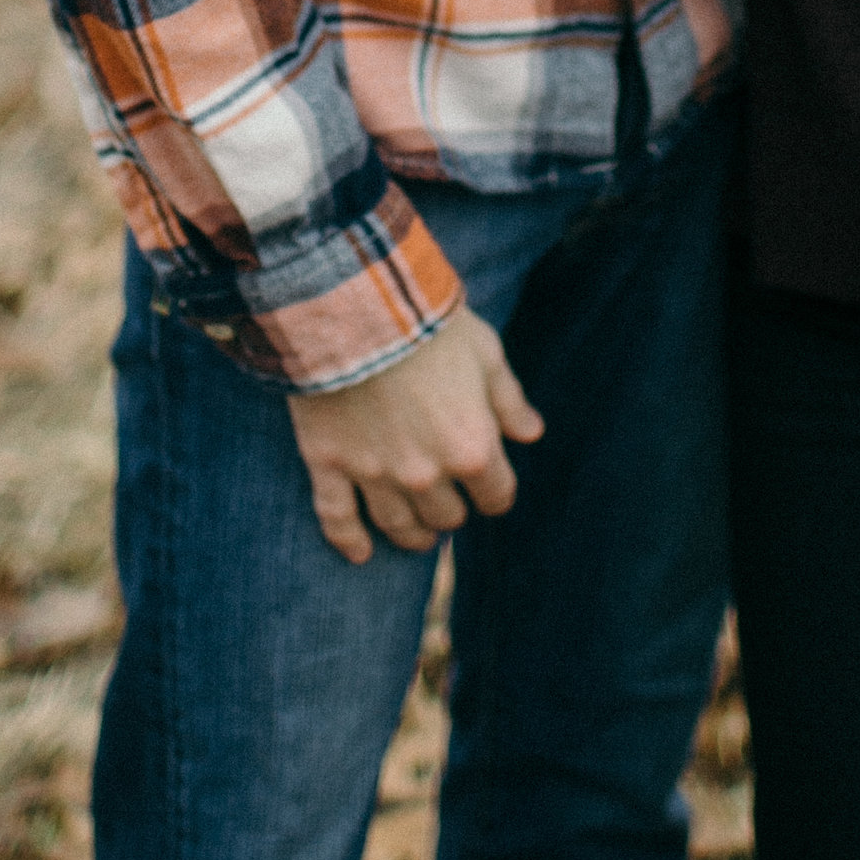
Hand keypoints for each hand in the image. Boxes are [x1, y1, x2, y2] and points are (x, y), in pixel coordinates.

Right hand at [288, 309, 545, 565]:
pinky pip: (338, 519)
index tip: (488, 484)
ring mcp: (374, 474)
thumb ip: (509, 400)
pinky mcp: (328, 463)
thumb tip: (531, 434)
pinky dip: (349, 542)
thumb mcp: (486, 352)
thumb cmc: (430, 322)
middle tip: (447, 497)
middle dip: (452, 508)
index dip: (495, 492)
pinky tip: (361, 555)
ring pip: (399, 526)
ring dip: (413, 533)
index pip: (497, 498)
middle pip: (447, 518)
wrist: (354, 304)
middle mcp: (426, 475)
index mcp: (473, 449)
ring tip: (416, 533)